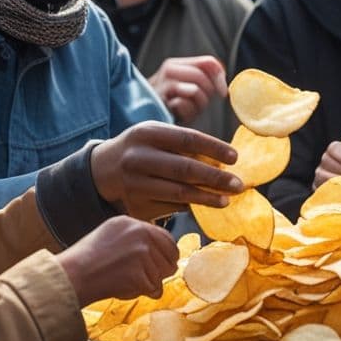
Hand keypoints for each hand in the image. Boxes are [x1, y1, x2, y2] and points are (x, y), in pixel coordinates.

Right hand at [57, 215, 178, 307]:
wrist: (71, 276)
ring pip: (162, 276)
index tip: (164, 265)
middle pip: (170, 259)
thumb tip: (158, 254)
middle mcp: (140, 234)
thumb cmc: (84, 261)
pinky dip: (142, 293)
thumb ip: (135, 240)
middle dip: (160, 272)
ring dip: (148, 284)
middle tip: (143, 279)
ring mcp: (142, 253)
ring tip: (124, 281)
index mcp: (131, 224)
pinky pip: (154, 289)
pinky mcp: (141, 272)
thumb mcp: (110, 236)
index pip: (167, 239)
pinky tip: (123, 287)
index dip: (168, 256)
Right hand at [90, 121, 240, 220]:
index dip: (214, 148)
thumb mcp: (155, 136)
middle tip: (238, 184)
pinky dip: (190, 205)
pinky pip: (171, 207)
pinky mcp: (136, 206)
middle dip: (216, 178)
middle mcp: (138, 158)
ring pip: (180, 192)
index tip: (235, 157)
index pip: (187, 139)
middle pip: (186, 169)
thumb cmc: (141, 149)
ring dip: (208, 197)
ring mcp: (135, 184)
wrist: (102, 170)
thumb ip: (184, 144)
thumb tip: (222, 162)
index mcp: (147, 133)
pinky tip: (202, 203)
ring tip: (227, 199)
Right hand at [149, 56, 227, 124]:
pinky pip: (184, 105)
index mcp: (176, 64)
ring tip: (187, 110)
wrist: (141, 117)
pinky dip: (186, 113)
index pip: (209, 62)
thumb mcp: (186, 87)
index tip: (222, 93)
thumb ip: (202, 79)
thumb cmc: (168, 105)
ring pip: (196, 90)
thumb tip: (223, 76)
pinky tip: (177, 115)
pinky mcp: (159, 100)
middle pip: (203, 77)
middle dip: (206, 95)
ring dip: (197, 106)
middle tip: (197, 105)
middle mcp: (168, 70)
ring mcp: (163, 84)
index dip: (220, 77)